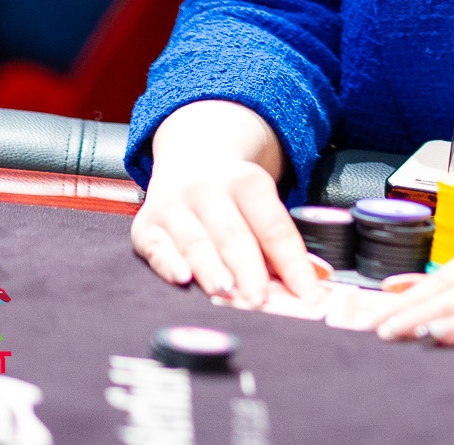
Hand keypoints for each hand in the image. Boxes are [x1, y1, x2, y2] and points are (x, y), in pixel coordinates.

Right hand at [132, 101, 317, 306]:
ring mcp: (174, 205)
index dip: (292, 262)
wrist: (190, 156)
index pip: (273, 226)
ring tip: (228, 293)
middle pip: (233, 234)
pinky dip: (168, 264)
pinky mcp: (146, 225)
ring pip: (195, 242)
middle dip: (248, 269)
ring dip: (212, 270)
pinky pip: (156, 247)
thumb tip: (302, 287)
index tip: (307, 292)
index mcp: (247, 181)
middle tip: (260, 299)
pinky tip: (182, 279)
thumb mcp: (259, 202)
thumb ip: (275, 243)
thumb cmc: (234, 195)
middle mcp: (208, 189)